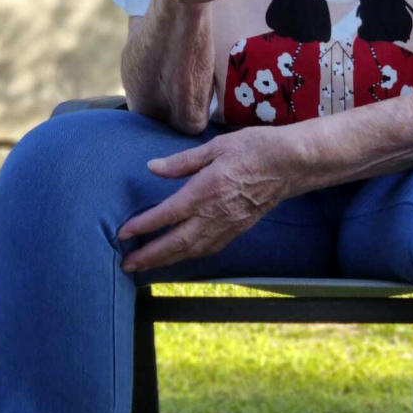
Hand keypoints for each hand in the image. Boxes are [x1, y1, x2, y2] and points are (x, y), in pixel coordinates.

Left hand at [117, 127, 297, 271]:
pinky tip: (179, 256)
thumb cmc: (253, 148)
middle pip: (176, 243)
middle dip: (149, 256)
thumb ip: (182, 161)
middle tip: (127, 265)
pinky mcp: (238, 229)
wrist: (290, 164)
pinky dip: (189, 257)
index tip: (123, 233)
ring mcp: (228, 225)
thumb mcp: (215, 146)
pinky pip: (209, 249)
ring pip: (192, 251)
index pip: (166, 214)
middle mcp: (214, 214)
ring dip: (166, 261)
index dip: (143, 226)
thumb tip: (152, 167)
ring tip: (145, 266)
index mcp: (205, 191)